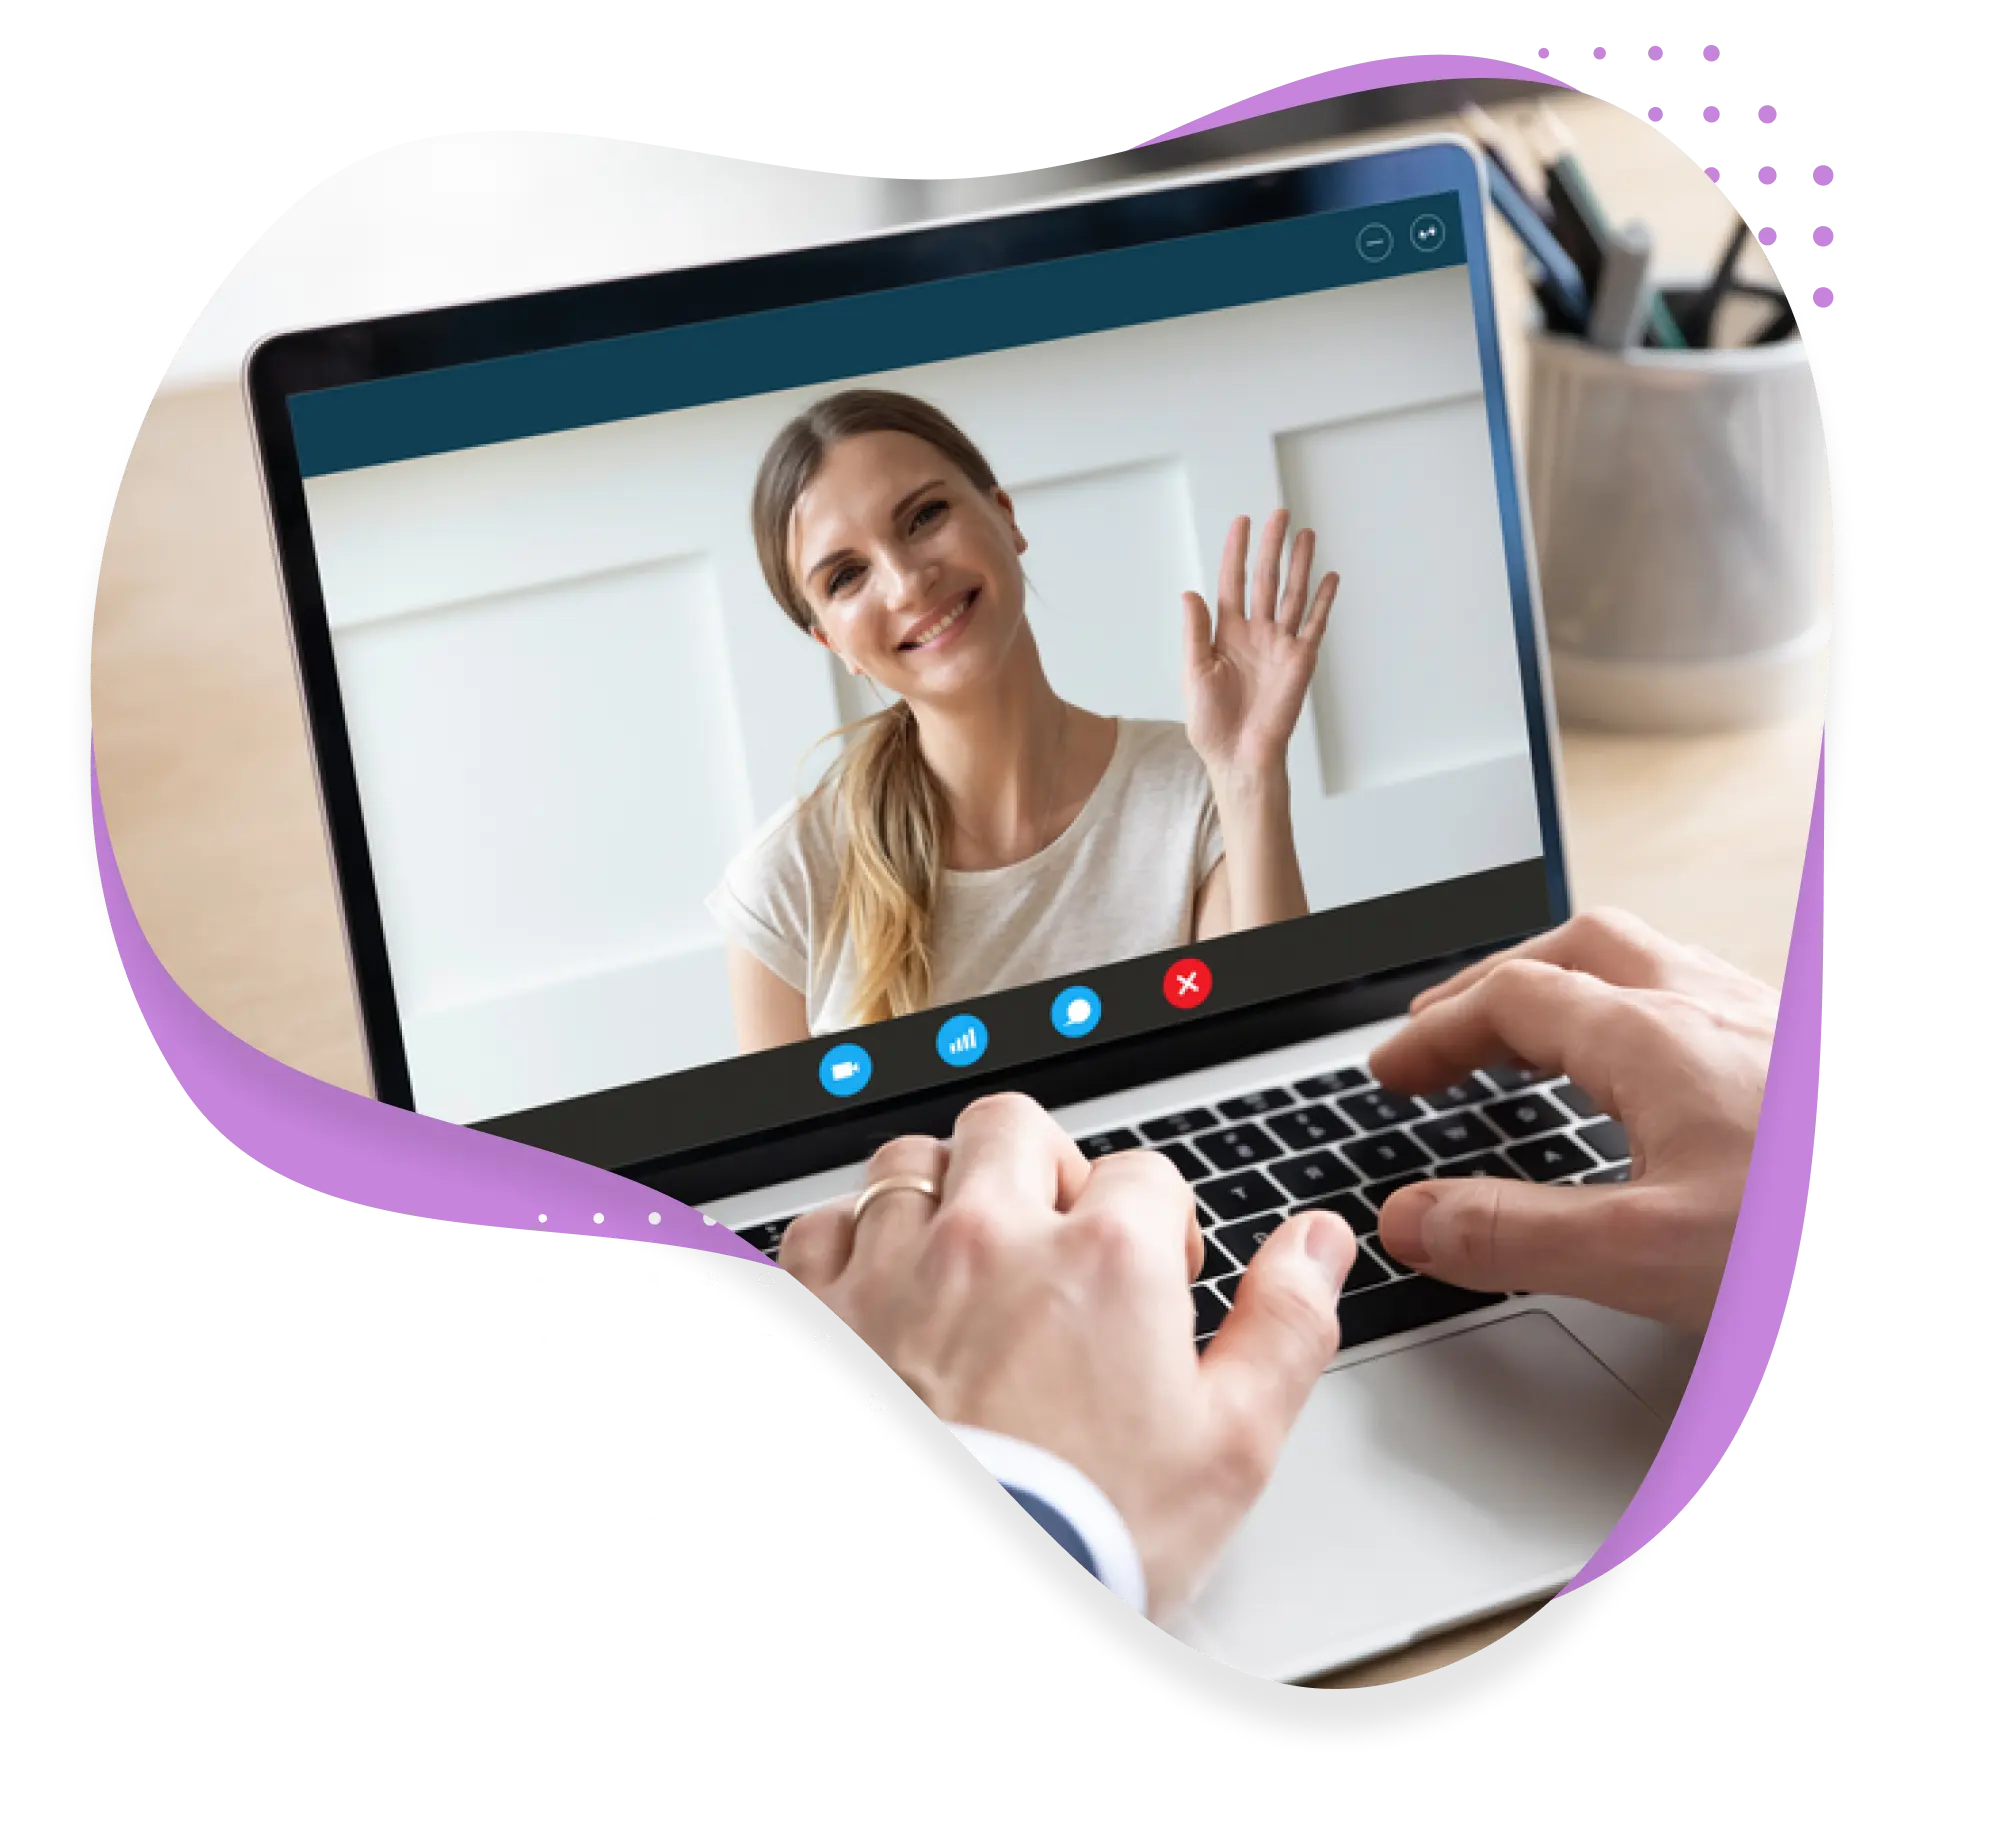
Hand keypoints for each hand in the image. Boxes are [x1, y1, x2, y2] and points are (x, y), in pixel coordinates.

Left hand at [779, 1092, 1358, 1618]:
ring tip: (968, 1261)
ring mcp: (893, 1268)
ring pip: (912, 1163)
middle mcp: (989, 1238)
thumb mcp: (1229, 1449)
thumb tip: (1318, 1244)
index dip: (1161, 1226)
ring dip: (944, 1194)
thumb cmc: (1086, 1540)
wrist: (959, 1603)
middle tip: (1058, 1240)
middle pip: (1015, 1128)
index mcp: (1103, 1257)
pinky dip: (850, 1244)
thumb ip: (1285, 1326)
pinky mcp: (817, 1312)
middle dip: (1045, 1168)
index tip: (1155, 1283)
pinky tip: (879, 1290)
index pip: (1144, 1173)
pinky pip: (820, 1225)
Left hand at [1183, 510, 1338, 786]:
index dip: (1236, 552)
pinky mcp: (1301, 661)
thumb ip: (1195, 632)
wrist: (1238, 756)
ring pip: (1293, 594)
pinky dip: (1323, 601)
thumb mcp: (1194, 673)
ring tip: (1306, 534)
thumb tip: (1189, 593)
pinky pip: (1314, 624)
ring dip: (1300, 564)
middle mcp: (1256, 633)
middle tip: (1279, 514)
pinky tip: (1329, 577)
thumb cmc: (1211, 722)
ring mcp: (1281, 645)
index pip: (1233, 582)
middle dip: (1272, 546)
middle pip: (1266, 579)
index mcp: (1227, 633)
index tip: (1241, 522)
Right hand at [1368, 909, 1777, 1331]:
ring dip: (1571, 982)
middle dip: (1496, 980)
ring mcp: (1771, 1028)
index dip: (1434, 1032)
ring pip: (1651, 961)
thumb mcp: (1647, 1255)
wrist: (1972, 1237)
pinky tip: (1661, 1074)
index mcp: (1656, 1038)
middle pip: (1578, 949)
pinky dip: (1640, 1012)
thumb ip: (1513, 1236)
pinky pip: (1704, 997)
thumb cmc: (1811, 1244)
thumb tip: (1411, 1219)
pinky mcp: (1803, 1063)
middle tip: (1447, 1030)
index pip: (1509, 1000)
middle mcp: (1715, 1009)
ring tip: (1536, 1034)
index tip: (1389, 1074)